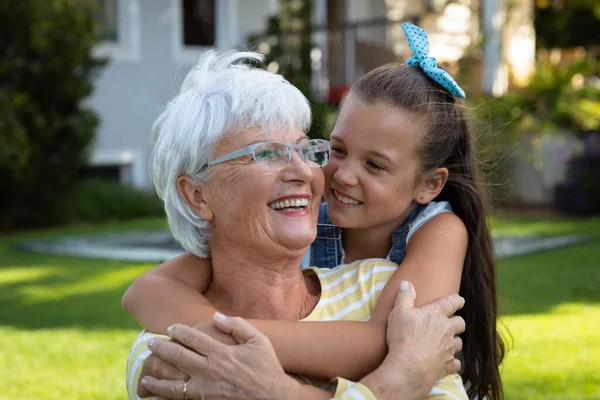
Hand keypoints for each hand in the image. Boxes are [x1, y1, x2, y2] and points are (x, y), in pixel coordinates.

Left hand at [140, 313, 299, 399]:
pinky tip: (158, 396)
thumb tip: (216, 317)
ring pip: (172, 384)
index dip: (178, 331)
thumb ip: (237, 326)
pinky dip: (166, 398)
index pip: (192, 338)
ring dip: (156, 379)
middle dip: (161, 349)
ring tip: (145, 376)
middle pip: (177, 357)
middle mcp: (209, 370)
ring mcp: (205, 390)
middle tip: (150, 344)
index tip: (170, 329)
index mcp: (220, 353)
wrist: (274, 398)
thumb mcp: (258, 341)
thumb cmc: (267, 368)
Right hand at [361, 281, 464, 399]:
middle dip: (457, 322)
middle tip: (450, 323)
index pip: (452, 302)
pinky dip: (452, 362)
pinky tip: (446, 362)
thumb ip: (404, 297)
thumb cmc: (402, 337)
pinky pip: (456, 363)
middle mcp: (447, 330)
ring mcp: (449, 348)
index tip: (459, 300)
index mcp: (436, 314)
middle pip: (460, 323)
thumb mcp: (398, 313)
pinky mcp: (447, 365)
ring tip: (446, 342)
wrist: (408, 368)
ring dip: (454, 341)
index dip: (457, 300)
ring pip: (459, 343)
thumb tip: (406, 283)